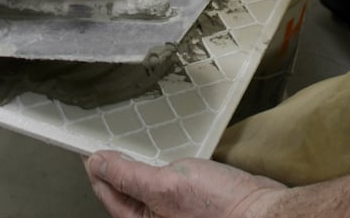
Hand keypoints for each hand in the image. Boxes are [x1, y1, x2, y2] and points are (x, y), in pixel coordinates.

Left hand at [86, 151, 284, 217]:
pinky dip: (162, 165)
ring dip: (139, 164)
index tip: (90, 145)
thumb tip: (97, 163)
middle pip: (124, 190)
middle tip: (110, 138)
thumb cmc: (217, 207)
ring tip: (134, 143)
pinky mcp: (190, 201)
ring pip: (146, 185)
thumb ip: (127, 175)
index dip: (96, 167)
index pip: (107, 192)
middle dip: (116, 165)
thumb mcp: (164, 185)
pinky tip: (167, 151)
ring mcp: (172, 211)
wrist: (260, 212)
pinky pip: (167, 182)